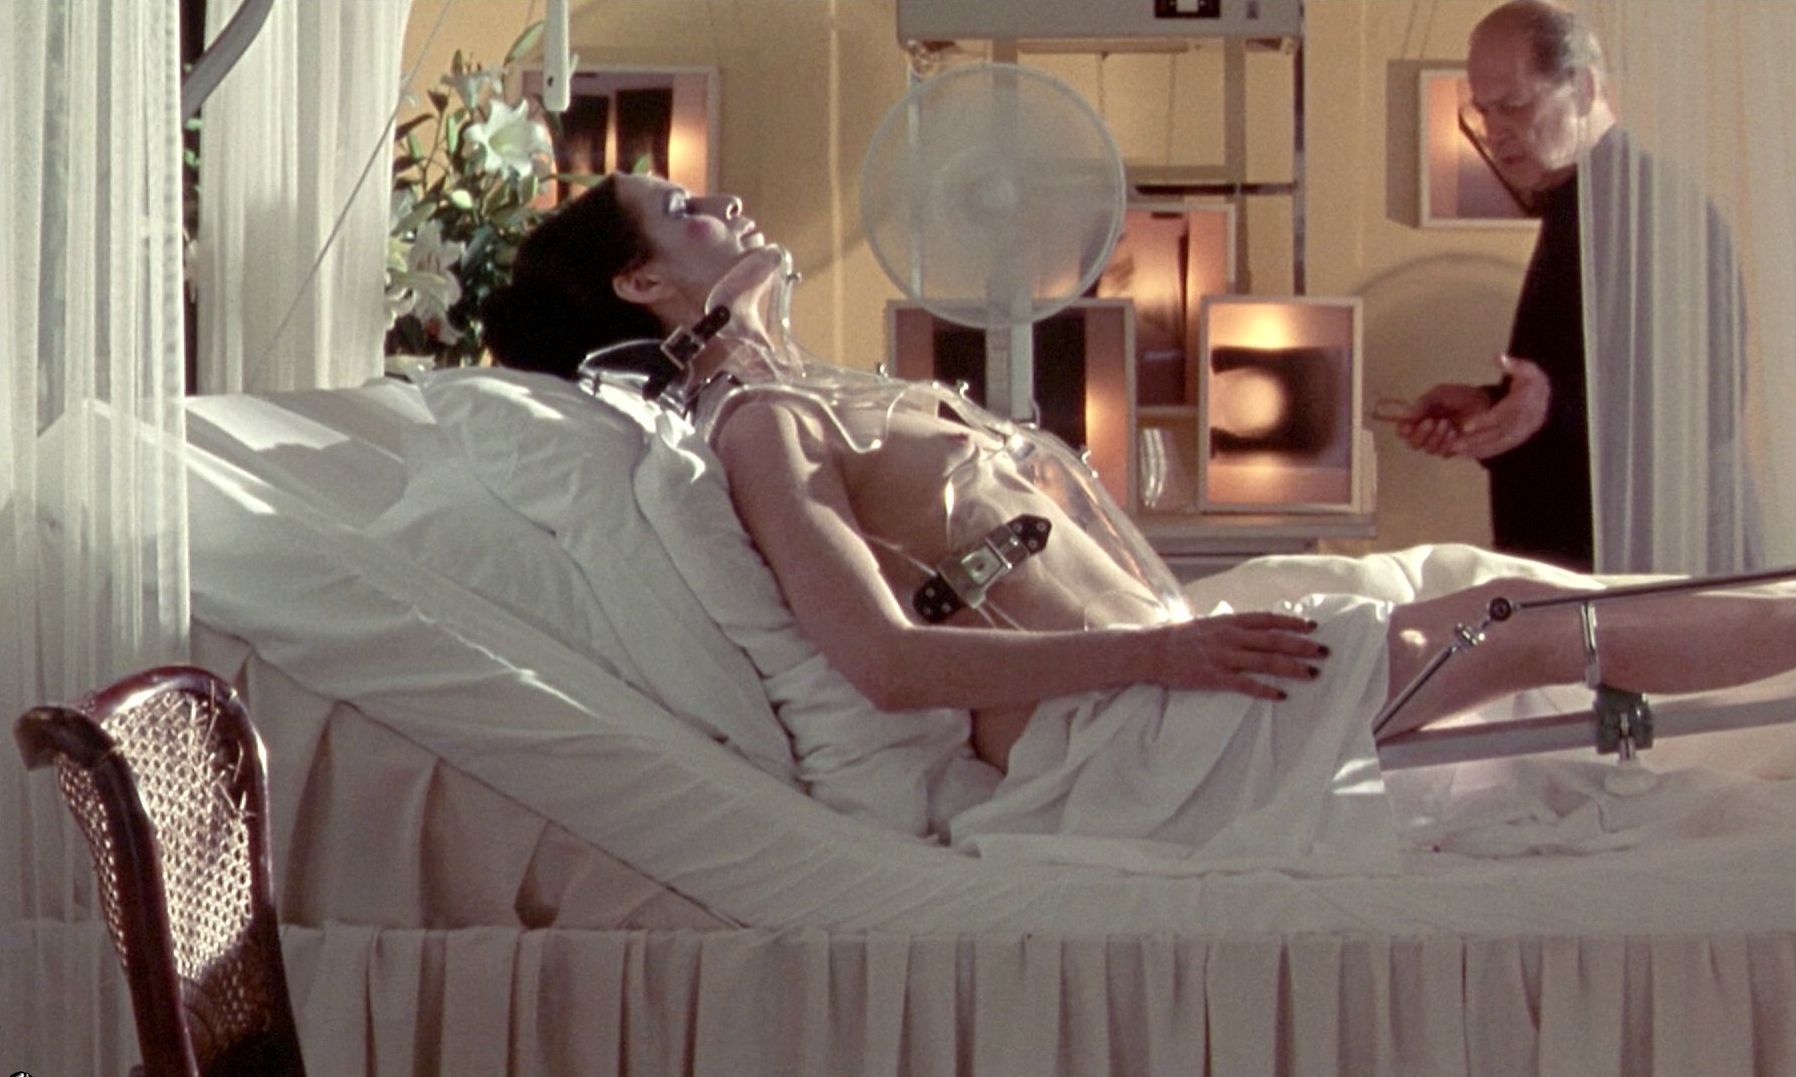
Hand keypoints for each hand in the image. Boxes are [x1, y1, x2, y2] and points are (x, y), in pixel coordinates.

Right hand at [1158, 612, 1325, 700]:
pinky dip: (1265, 690)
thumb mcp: (1210, 624)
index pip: (1268, 619)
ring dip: (1291, 667)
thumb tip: (1257, 629)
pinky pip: (1245, 684)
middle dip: (1302, 646)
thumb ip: (1233, 627)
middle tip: (1324, 652)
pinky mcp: (1215, 677)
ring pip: (1265, 661)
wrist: (1152, 650)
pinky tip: (1281, 695)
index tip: (1312, 626)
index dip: (1292, 622)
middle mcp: (1231, 636)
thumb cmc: (1180, 637)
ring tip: (1312, 673)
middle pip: (1274, 640)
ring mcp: (1223, 657)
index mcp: (1230, 621)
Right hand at [1395, 383, 1490, 456]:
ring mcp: (1439, 443)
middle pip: (1412, 443)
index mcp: (1419, 419)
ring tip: (1448, 424)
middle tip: (1432, 422)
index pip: (1403, 430)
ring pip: (1427, 449)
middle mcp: (1426, 433)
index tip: (1409, 425)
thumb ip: (1422, 403)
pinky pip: (1442, 453)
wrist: (1486, 404)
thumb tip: (1405, 415)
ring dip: (1435, 437)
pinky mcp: (1452, 450)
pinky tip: (1455, 432)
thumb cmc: (1461, 397)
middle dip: (1420, 434)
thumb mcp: (1440, 393)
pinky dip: (1447, 443)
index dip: (1403, 430)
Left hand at [1449, 354, 1548, 458]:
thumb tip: (1498, 357)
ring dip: (1475, 449)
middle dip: (1474, 440)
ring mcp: (1519, 434)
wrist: (1550, 402)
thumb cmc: (1533, 384)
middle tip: (1453, 443)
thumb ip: (1514, 365)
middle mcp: (1520, 423)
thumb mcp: (1529, 370)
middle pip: (1495, 434)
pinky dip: (1482, 453)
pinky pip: (1499, 449)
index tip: (1465, 426)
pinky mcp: (1515, 441)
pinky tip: (1465, 454)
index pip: (1500, 416)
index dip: (1483, 421)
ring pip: (1496, 444)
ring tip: (1454, 450)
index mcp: (1521, 405)